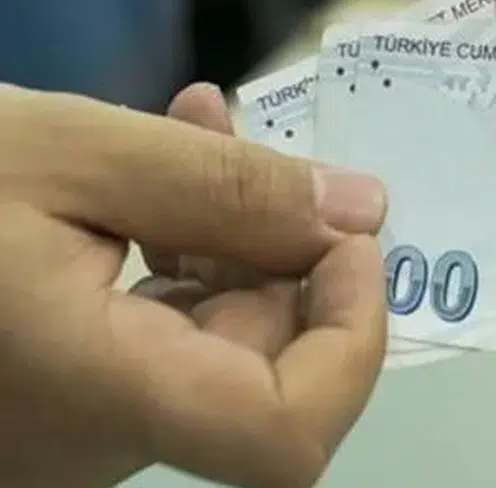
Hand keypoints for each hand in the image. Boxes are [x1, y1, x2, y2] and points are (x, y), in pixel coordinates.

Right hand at [0, 83, 387, 486]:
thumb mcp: (68, 154)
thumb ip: (225, 188)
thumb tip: (362, 212)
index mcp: (92, 393)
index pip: (285, 439)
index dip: (352, 342)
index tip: (350, 239)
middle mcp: (90, 440)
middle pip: (262, 372)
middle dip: (289, 252)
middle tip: (262, 145)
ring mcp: (72, 426)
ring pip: (212, 343)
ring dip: (234, 234)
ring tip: (200, 129)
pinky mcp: (59, 397)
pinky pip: (156, 334)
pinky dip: (181, 252)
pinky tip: (161, 167)